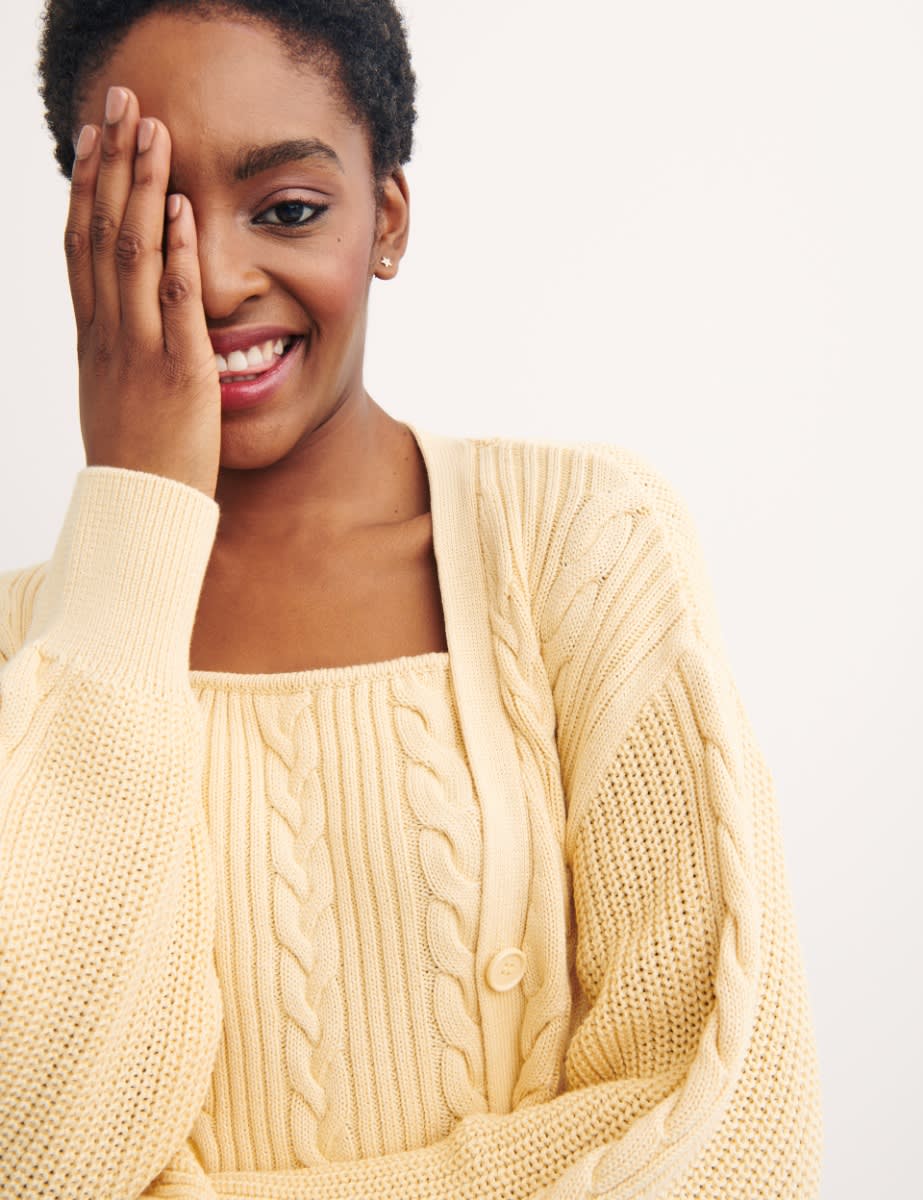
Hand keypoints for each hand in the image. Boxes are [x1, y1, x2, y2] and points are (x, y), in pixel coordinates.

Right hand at [65, 85, 220, 498]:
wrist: (141, 516)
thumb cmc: (138, 464)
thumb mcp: (114, 398)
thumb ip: (119, 356)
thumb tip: (122, 330)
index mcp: (94, 338)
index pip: (81, 247)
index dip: (84, 188)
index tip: (91, 141)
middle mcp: (108, 334)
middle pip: (100, 231)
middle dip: (111, 164)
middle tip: (121, 105)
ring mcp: (140, 349)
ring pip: (131, 252)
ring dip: (142, 186)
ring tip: (152, 129)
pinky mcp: (179, 371)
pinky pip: (175, 300)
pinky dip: (179, 251)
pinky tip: (183, 207)